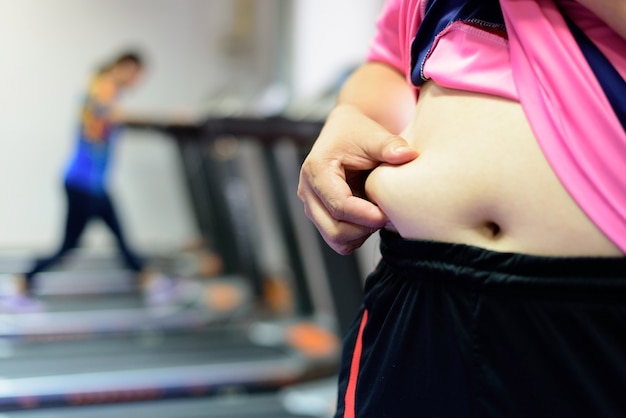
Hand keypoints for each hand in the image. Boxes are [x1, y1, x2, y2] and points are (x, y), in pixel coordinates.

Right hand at [298, 104, 417, 254]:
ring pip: (336, 240)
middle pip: (334, 231)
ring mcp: (312, 206)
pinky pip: (339, 239)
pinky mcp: (320, 215)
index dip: (367, 215)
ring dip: (360, 234)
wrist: (346, 132)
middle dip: (364, 229)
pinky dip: (357, 235)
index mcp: (316, 170)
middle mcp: (308, 191)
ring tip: (378, 214)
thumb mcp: (373, 135)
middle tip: (387, 215)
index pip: (340, 206)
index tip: (389, 213)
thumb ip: (390, 145)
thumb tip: (408, 154)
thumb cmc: (357, 132)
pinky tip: (370, 215)